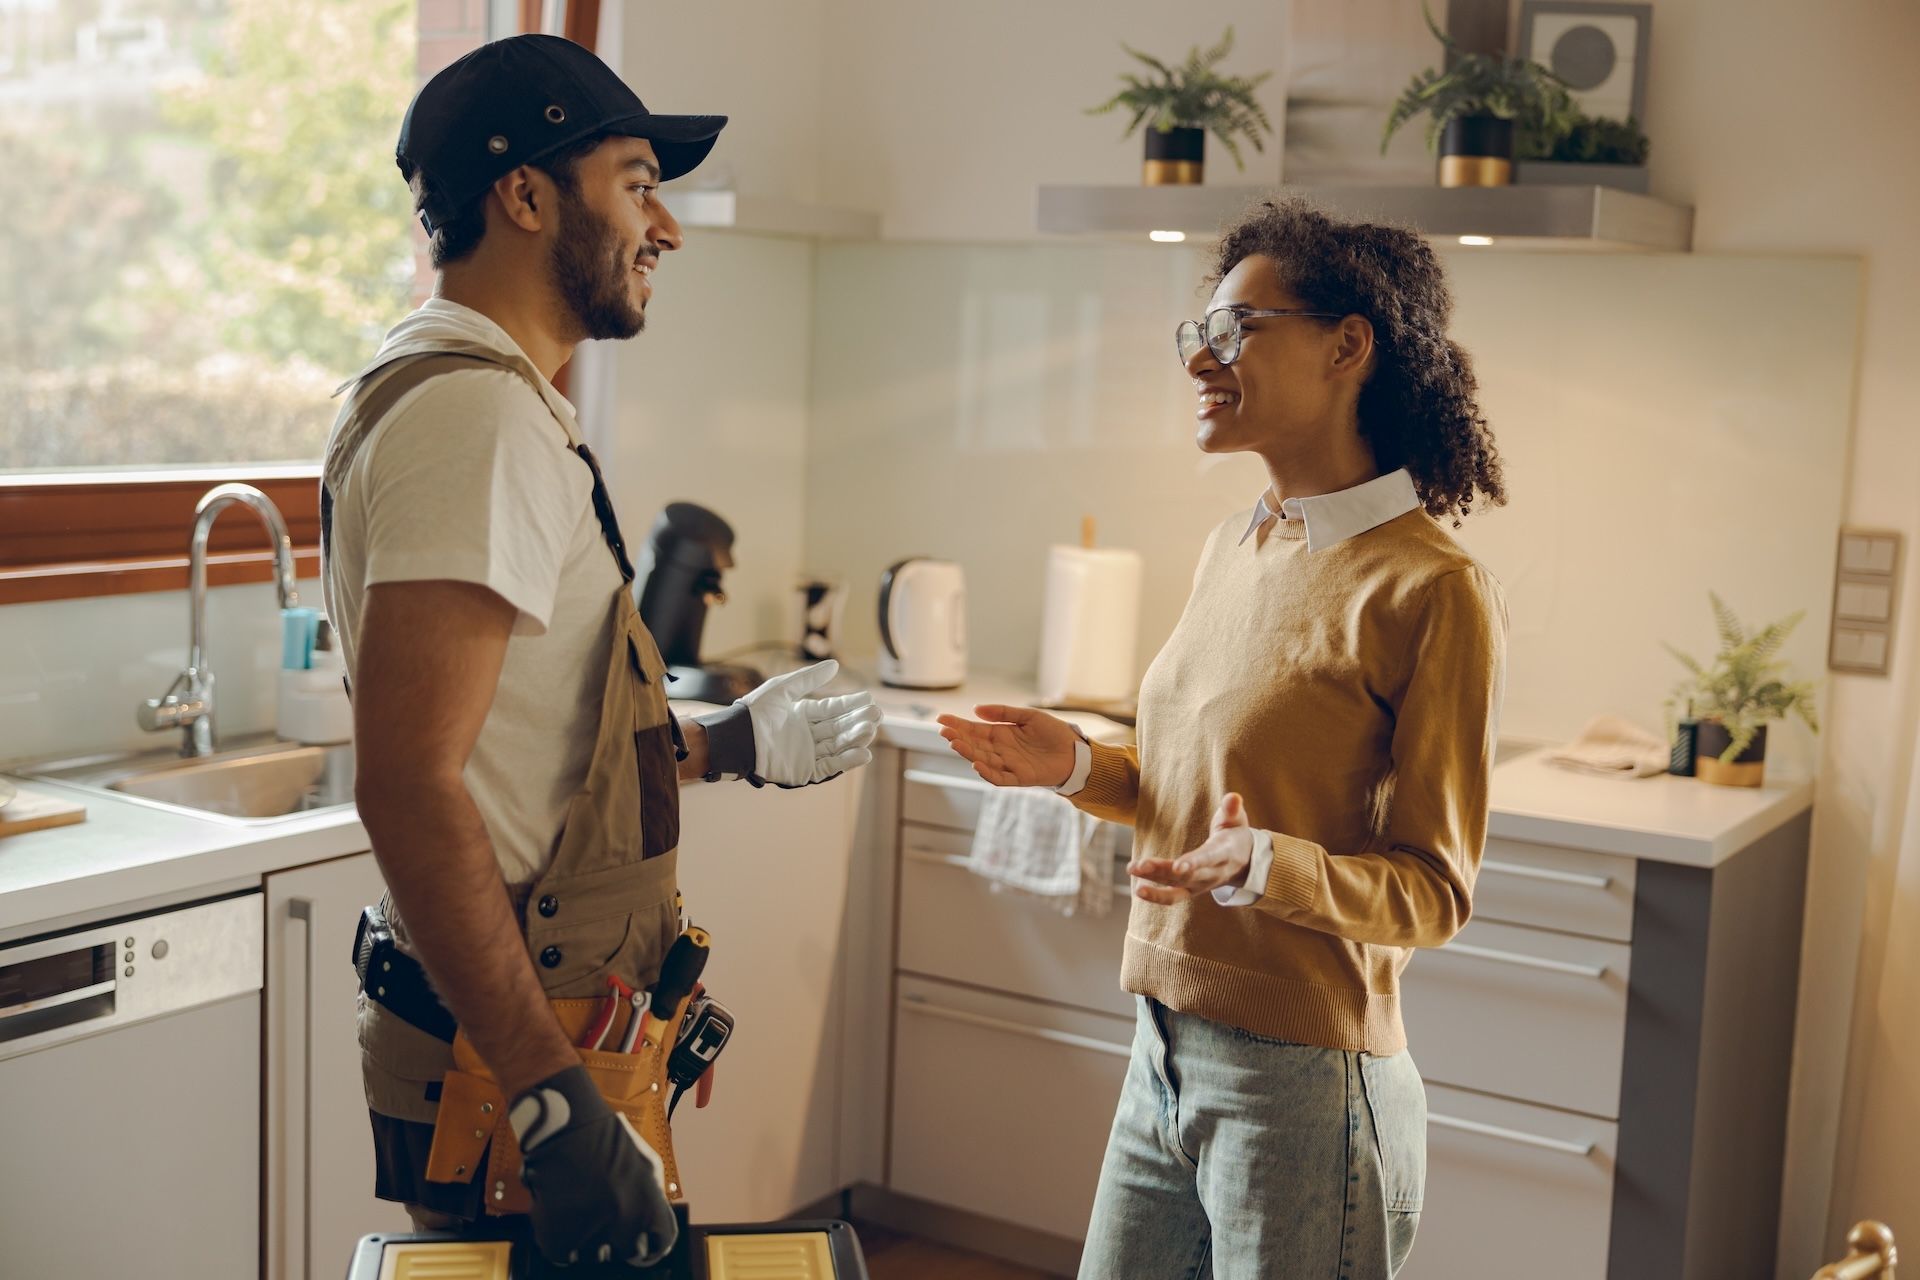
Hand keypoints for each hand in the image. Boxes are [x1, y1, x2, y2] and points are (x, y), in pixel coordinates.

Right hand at [510, 1064, 677, 1267]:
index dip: (649, 1244)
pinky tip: (563, 1218)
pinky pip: (563, 1254)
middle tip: (605, 1220)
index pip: (659, 1245)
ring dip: (588, 1241)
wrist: (567, 1125)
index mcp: (649, 1205)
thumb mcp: (646, 1162)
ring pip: (593, 1256)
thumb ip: (653, 1196)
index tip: (640, 1243)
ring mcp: (591, 1231)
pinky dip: (561, 1242)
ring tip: (582, 1213)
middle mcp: (624, 1223)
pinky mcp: (559, 1236)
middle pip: (625, 1252)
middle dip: (617, 1240)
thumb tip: (653, 1227)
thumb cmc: (607, 1139)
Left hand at [740, 660, 880, 785]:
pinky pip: (830, 766)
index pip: (833, 709)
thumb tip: (835, 664)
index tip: (869, 699)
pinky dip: (847, 761)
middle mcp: (808, 735)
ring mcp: (807, 754)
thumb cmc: (755, 712)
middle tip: (876, 715)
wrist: (736, 738)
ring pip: (838, 746)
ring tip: (871, 731)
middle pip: (839, 728)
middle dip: (857, 721)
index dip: (850, 704)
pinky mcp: (804, 772)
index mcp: (802, 715)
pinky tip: (863, 753)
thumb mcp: (783, 688)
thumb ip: (809, 678)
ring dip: (855, 739)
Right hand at [937, 704, 1079, 787]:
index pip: (974, 730)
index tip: (941, 718)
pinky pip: (1000, 777)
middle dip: (958, 738)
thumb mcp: (1028, 716)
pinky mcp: (1020, 777)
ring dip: (968, 753)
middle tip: (944, 732)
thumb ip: (1003, 713)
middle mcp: (1001, 750)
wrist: (1076, 751)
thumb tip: (976, 710)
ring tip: (955, 744)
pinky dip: (987, 773)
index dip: (957, 725)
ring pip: (982, 760)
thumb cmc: (1053, 733)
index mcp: (1001, 734)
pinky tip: (976, 764)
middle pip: (974, 745)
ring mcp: (1009, 764)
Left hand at [1130, 792, 1253, 903]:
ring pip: (1176, 887)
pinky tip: (1138, 889)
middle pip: (1186, 876)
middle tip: (1138, 865)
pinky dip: (1156, 896)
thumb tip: (1233, 796)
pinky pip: (1174, 897)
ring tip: (1132, 870)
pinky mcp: (1191, 890)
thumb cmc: (1235, 835)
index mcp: (1224, 854)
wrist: (1244, 862)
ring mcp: (1201, 885)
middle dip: (1161, 872)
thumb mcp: (1237, 820)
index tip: (1177, 867)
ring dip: (1153, 882)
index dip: (1194, 863)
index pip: (1208, 859)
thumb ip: (1232, 809)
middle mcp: (1212, 874)